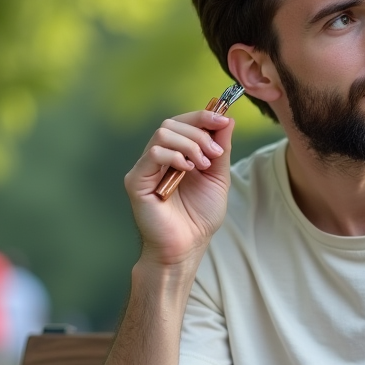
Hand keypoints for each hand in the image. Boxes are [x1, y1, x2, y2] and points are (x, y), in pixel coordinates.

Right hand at [124, 109, 234, 265]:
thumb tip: (227, 120)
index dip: (203, 116)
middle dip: (199, 132)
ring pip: (162, 133)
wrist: (187, 247)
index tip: (223, 120)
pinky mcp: (136, 180)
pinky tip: (187, 171)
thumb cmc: (199, 218)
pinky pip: (153, 154)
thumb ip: (220, 149)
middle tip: (214, 155)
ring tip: (202, 166)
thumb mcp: (218, 177)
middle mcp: (158, 158)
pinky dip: (175, 156)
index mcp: (175, 155)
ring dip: (189, 144)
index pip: (183, 122)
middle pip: (172, 123)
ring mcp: (145, 168)